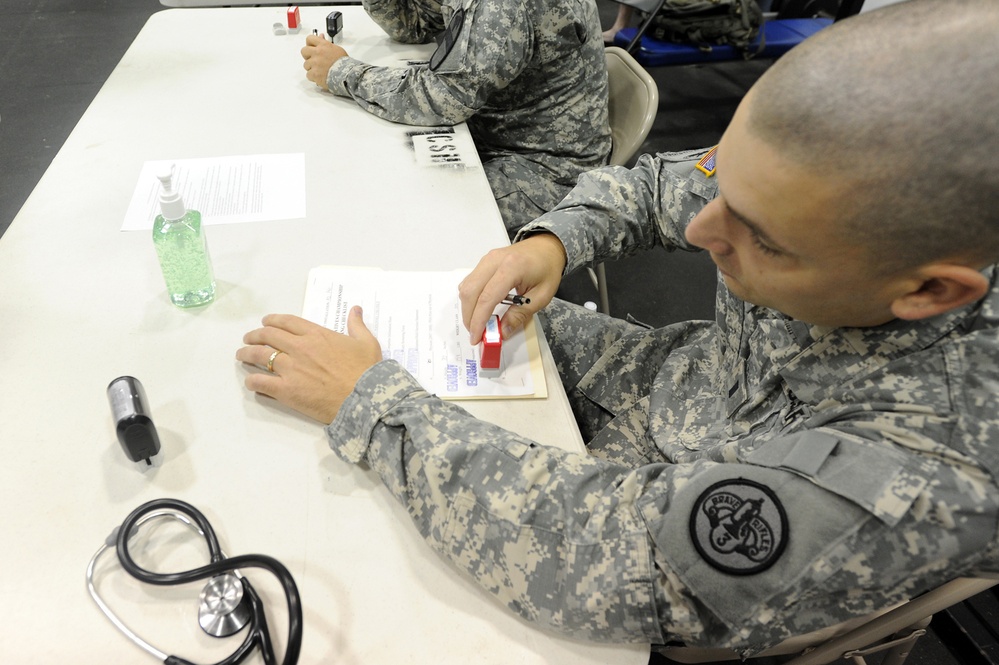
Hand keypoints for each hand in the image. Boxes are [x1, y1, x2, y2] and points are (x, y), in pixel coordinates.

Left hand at [236, 308, 381, 422]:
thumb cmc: (367, 371)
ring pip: (260, 355)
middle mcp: (299, 348)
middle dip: (255, 335)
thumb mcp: (367, 343)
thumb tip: (355, 309)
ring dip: (247, 353)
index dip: (273, 320)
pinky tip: (250, 381)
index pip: (287, 322)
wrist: (365, 398)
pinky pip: (261, 382)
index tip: (266, 322)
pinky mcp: (286, 390)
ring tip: (241, 355)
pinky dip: (252, 381)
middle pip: (268, 335)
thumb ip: (357, 325)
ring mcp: (291, 369)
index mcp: (316, 334)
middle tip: (249, 338)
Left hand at [301, 34, 347, 90]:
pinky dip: (313, 77)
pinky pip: (308, 75)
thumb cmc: (344, 62)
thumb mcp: (336, 49)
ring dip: (311, 68)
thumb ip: (326, 43)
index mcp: (323, 45)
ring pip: (306, 65)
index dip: (310, 44)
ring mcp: (314, 64)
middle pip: (303, 51)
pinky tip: (320, 77)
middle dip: (307, 56)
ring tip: (320, 71)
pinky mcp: (314, 74)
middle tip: (314, 60)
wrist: (347, 74)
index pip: (309, 39)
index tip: (312, 48)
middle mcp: (317, 53)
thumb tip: (321, 36)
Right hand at [458, 233, 566, 344]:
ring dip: (468, 308)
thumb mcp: (541, 296)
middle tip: (476, 334)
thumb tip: (503, 333)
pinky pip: (470, 281)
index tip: (476, 337)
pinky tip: (480, 309)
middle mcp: (494, 261)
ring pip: (466, 287)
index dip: (478, 320)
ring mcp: (487, 259)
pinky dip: (471, 298)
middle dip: (469, 317)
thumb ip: (520, 315)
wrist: (546, 247)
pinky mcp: (484, 262)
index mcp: (512, 268)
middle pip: (471, 292)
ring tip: (478, 323)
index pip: (487, 297)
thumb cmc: (547, 269)